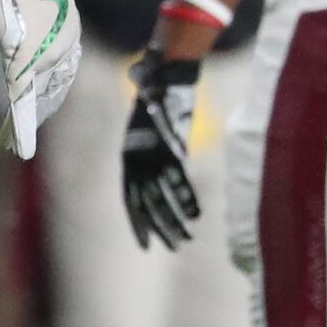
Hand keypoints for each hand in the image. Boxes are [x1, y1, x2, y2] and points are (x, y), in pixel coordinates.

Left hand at [0, 0, 80, 157]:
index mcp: (24, 61)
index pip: (22, 106)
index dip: (21, 131)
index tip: (21, 151)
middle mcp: (48, 60)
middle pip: (39, 101)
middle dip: (26, 122)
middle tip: (12, 139)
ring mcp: (64, 50)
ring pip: (56, 89)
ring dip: (44, 106)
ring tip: (31, 120)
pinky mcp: (72, 40)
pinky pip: (67, 72)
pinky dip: (58, 87)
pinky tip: (52, 93)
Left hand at [119, 53, 200, 250]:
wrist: (164, 79)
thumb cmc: (155, 106)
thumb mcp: (146, 135)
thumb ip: (150, 158)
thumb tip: (163, 181)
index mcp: (129, 158)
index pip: (131, 199)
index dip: (138, 222)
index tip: (146, 244)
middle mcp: (138, 160)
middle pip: (147, 202)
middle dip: (159, 227)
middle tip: (170, 247)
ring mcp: (155, 155)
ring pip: (164, 196)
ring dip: (176, 218)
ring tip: (186, 238)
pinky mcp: (172, 149)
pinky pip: (180, 180)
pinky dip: (188, 198)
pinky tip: (196, 216)